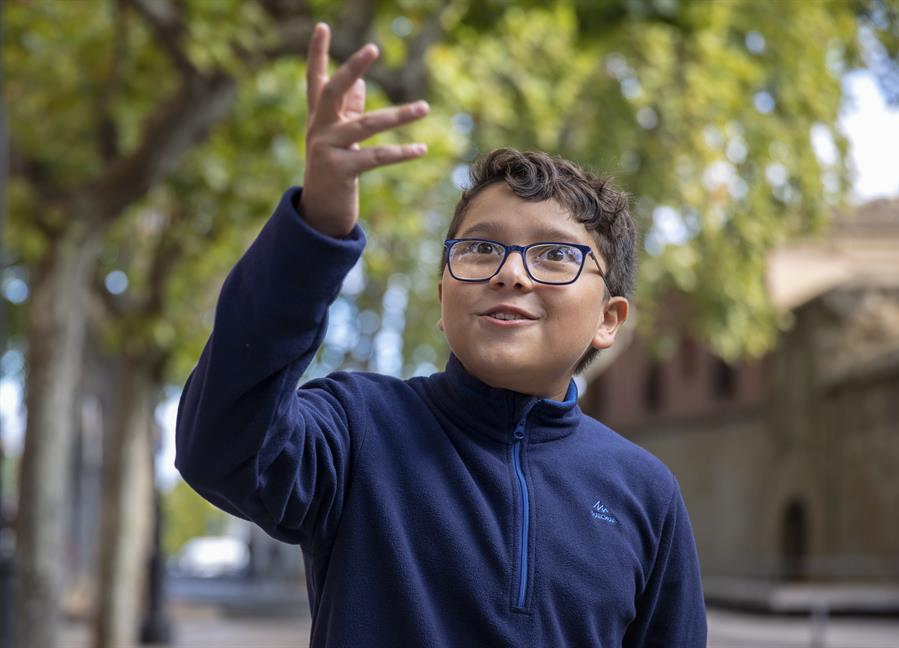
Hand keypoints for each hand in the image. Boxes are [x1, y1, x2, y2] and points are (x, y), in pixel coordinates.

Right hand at [299, 23, 429, 237]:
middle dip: (353, 68)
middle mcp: (319, 129)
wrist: (321, 213)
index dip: (318, 53)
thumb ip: (349, 110)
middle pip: (334, 92)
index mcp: (319, 118)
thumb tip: (360, 83)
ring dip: (399, 115)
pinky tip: (421, 149)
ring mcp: (327, 149)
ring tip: (425, 107)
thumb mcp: (339, 138)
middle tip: (372, 47)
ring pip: (367, 125)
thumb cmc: (334, 169)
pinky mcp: (341, 170)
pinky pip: (376, 157)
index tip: (323, 25)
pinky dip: (401, 153)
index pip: (317, 80)